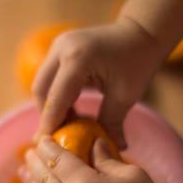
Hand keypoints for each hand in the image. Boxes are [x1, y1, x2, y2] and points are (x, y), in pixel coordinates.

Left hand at [10, 136, 169, 182]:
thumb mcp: (131, 176)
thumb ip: (107, 159)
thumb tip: (94, 143)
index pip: (58, 160)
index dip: (49, 147)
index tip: (44, 139)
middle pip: (44, 178)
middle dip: (36, 162)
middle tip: (30, 151)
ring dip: (29, 182)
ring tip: (22, 170)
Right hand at [32, 17, 161, 148]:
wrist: (141, 32)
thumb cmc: (138, 61)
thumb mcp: (126, 95)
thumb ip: (112, 123)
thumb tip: (114, 150)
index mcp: (77, 58)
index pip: (56, 98)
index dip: (50, 124)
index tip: (48, 146)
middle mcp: (62, 48)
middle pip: (41, 90)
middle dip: (48, 115)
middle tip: (59, 137)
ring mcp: (58, 45)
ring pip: (42, 83)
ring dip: (51, 106)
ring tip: (68, 125)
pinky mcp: (60, 48)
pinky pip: (51, 77)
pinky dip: (57, 96)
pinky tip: (72, 111)